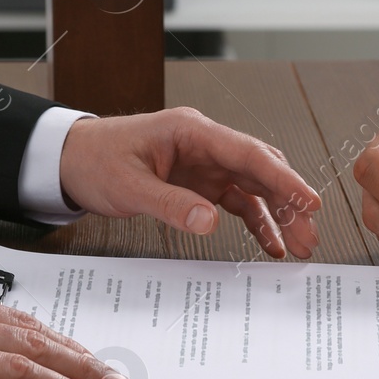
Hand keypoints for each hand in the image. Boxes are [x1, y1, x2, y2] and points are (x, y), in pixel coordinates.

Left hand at [59, 108, 320, 258]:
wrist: (69, 160)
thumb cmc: (95, 160)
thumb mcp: (129, 186)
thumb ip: (170, 204)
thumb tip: (210, 222)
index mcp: (192, 131)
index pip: (249, 154)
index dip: (284, 179)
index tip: (310, 201)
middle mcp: (205, 144)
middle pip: (261, 171)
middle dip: (289, 203)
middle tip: (309, 236)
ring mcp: (205, 163)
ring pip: (254, 188)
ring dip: (278, 216)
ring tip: (299, 247)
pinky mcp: (199, 182)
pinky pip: (236, 201)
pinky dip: (255, 221)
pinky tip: (270, 244)